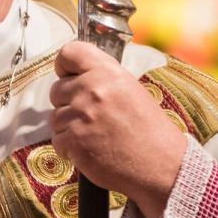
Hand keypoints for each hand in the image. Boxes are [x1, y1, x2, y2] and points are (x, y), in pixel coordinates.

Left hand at [49, 41, 186, 217]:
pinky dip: (70, 148)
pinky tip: (91, 149)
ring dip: (69, 128)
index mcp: (108, 72)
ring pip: (55, 117)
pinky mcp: (73, 141)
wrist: (162, 165)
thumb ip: (102, 78)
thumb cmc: (149, 130)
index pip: (69, 52)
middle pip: (56, 89)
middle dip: (68, 103)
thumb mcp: (130, 90)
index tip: (68, 75)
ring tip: (96, 136)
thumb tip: (75, 75)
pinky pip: (57, 140)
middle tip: (91, 117)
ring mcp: (80, 116)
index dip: (64, 65)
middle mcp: (92, 90)